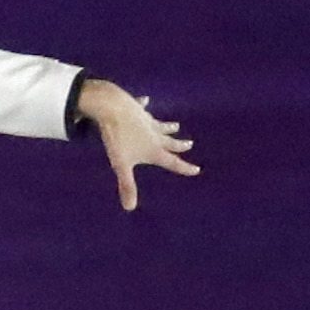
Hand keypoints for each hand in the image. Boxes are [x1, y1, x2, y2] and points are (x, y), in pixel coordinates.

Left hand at [78, 80, 200, 209]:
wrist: (113, 107)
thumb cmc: (118, 138)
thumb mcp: (121, 165)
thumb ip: (127, 185)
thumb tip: (129, 208)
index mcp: (153, 149)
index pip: (172, 162)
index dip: (184, 168)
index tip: (197, 170)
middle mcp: (154, 134)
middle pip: (169, 142)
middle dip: (179, 145)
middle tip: (190, 144)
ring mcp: (146, 120)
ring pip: (160, 125)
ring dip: (168, 127)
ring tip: (176, 126)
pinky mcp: (136, 108)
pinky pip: (142, 107)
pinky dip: (144, 105)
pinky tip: (146, 100)